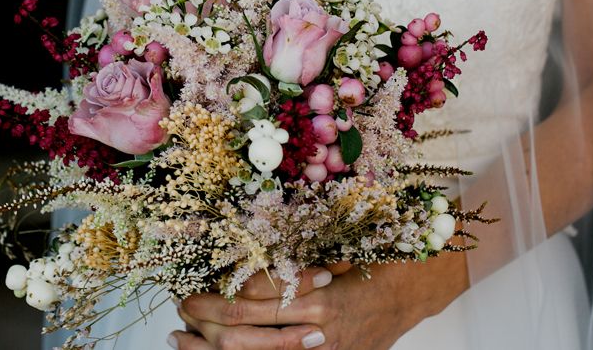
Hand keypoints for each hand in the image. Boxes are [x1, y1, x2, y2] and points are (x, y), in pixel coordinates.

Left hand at [169, 254, 468, 349]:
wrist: (411, 293)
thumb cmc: (373, 261)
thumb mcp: (334, 251)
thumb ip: (294, 262)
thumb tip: (246, 262)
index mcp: (317, 295)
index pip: (255, 298)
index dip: (221, 293)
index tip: (194, 283)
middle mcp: (314, 328)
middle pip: (248, 330)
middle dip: (209, 319)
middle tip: (181, 306)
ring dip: (215, 347)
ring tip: (183, 337)